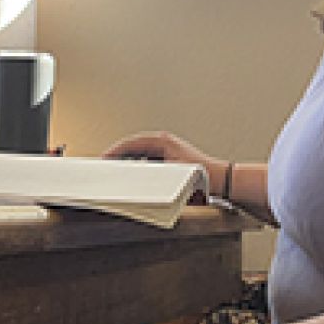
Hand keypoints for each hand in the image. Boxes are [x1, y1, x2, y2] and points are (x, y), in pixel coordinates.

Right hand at [104, 130, 224, 187]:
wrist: (221, 181)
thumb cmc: (200, 177)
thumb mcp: (168, 175)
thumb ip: (147, 174)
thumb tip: (128, 175)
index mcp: (162, 141)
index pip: (130, 143)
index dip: (114, 152)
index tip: (102, 160)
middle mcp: (164, 142)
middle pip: (133, 148)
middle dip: (118, 157)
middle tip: (104, 167)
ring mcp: (168, 150)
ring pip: (140, 155)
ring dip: (128, 163)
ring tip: (115, 173)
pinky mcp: (171, 160)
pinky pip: (148, 161)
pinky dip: (138, 167)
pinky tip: (133, 179)